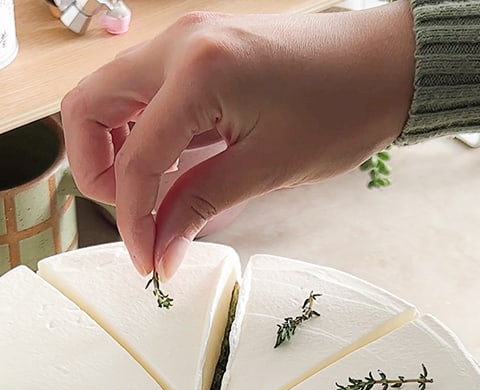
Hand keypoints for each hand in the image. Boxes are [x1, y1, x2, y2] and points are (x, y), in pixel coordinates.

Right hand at [60, 4, 415, 277]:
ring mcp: (183, 39)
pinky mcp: (194, 47)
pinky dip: (135, 128)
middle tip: (132, 210)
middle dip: (95, 170)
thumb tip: (157, 253)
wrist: (392, 62)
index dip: (133, 220)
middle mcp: (179, 44)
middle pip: (87, 107)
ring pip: (104, 94)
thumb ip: (196, 208)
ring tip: (149, 188)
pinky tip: (169, 161)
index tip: (148, 260)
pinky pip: (137, 87)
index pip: (135, 160)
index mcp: (198, 72)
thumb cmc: (345, 106)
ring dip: (110, 147)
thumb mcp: (266, 169)